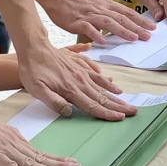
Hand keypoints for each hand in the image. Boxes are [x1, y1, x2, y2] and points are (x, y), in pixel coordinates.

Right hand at [0, 99, 81, 165]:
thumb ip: (10, 143)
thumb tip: (21, 153)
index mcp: (16, 138)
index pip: (40, 152)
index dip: (57, 160)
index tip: (71, 165)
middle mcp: (14, 143)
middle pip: (40, 157)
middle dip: (60, 165)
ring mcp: (3, 148)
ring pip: (30, 161)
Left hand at [17, 40, 137, 121]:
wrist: (34, 47)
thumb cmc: (32, 70)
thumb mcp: (37, 89)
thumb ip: (53, 101)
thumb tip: (69, 112)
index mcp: (70, 90)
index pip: (92, 105)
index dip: (106, 113)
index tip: (120, 118)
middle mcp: (79, 81)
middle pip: (102, 97)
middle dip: (118, 106)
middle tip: (134, 111)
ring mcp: (81, 73)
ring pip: (102, 87)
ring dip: (116, 96)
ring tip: (128, 102)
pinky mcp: (79, 66)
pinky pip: (97, 75)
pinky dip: (107, 82)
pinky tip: (114, 86)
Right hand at [42, 0, 154, 45]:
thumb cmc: (76, 1)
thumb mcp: (96, 3)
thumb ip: (108, 12)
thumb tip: (121, 21)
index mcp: (106, 4)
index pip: (127, 13)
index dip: (140, 20)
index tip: (152, 27)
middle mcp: (100, 8)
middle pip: (121, 18)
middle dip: (137, 27)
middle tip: (149, 36)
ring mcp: (89, 14)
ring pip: (108, 22)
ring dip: (122, 31)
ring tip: (133, 38)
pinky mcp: (77, 21)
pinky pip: (87, 28)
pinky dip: (96, 34)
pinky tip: (103, 41)